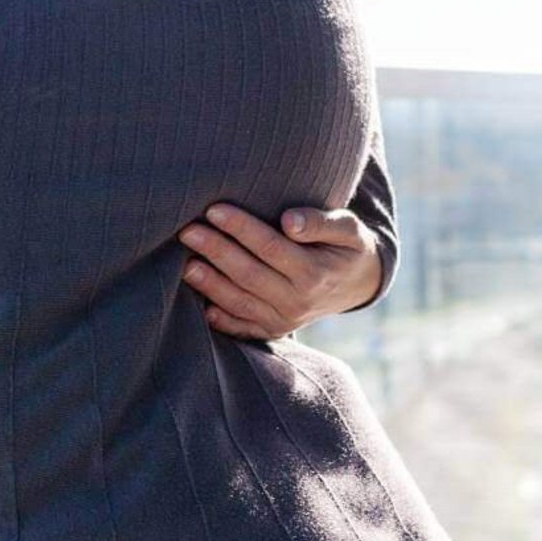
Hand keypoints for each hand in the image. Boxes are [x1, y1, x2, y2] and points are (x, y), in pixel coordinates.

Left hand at [176, 201, 382, 339]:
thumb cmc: (347, 246)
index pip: (271, 248)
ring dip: (210, 284)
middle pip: (249, 274)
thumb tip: (289, 222)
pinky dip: (219, 318)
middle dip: (216, 252)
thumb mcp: (348, 228)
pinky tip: (198, 302)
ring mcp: (284, 320)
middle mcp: (298, 302)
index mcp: (315, 273)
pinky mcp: (273, 331)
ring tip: (185, 264)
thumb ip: (321, 222)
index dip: (242, 228)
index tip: (214, 209)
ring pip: (240, 302)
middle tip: (187, 231)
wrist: (356, 285)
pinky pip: (241, 327)